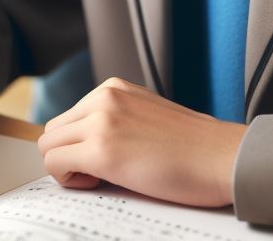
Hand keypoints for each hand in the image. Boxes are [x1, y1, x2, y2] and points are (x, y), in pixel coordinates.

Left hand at [38, 77, 244, 206]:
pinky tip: (100, 183)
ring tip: (101, 178)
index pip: (69, 117)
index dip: (79, 145)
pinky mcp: (101, 149)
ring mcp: (101, 121)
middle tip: (99, 173)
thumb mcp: (148, 116)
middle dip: (68, 156)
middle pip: (53, 130)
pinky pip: (55, 163)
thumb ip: (118, 119)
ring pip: (48, 145)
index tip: (102, 161)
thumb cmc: (195, 148)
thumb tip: (90, 142)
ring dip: (67, 168)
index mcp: (114, 89)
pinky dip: (69, 180)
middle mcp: (104, 98)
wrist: (223, 157)